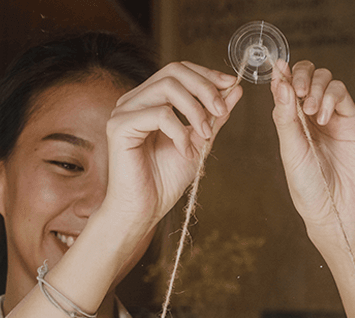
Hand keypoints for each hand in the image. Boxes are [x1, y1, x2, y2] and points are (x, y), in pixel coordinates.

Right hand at [96, 62, 242, 241]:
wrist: (145, 210)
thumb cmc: (165, 180)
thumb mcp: (199, 142)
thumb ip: (214, 115)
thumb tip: (234, 88)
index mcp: (150, 100)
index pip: (178, 70)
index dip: (206, 74)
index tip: (230, 85)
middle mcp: (134, 100)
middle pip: (173, 71)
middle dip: (205, 88)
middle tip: (222, 112)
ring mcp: (124, 111)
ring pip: (167, 87)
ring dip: (195, 110)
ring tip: (206, 136)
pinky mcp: (119, 127)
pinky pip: (159, 114)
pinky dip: (179, 131)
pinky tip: (185, 151)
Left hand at [270, 60, 354, 245]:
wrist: (336, 208)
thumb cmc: (308, 186)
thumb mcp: (290, 149)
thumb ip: (284, 115)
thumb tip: (278, 80)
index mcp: (290, 121)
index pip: (285, 86)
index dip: (281, 74)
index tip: (277, 68)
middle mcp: (310, 115)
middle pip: (305, 75)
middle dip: (299, 75)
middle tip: (297, 91)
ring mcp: (332, 115)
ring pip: (324, 78)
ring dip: (314, 87)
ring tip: (309, 111)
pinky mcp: (351, 119)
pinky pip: (341, 92)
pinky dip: (329, 96)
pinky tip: (322, 117)